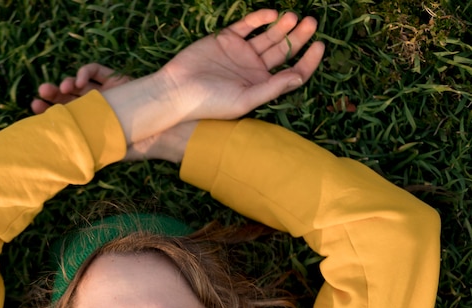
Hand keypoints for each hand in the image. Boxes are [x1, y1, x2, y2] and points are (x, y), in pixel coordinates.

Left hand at [30, 64, 193, 162]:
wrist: (163, 133)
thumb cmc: (139, 146)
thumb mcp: (107, 151)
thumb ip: (87, 151)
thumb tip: (61, 162)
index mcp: (92, 124)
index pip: (67, 115)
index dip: (50, 112)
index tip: (36, 113)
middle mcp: (98, 107)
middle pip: (69, 97)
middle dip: (52, 96)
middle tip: (40, 96)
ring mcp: (107, 91)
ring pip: (79, 83)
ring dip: (66, 83)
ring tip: (60, 89)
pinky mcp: (117, 79)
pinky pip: (97, 71)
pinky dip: (86, 72)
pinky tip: (80, 81)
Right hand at [101, 9, 323, 143]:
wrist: (177, 91)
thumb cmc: (209, 104)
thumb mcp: (244, 100)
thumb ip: (272, 88)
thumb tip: (298, 77)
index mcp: (261, 87)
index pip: (291, 73)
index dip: (308, 61)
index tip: (319, 46)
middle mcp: (254, 70)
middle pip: (284, 50)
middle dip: (299, 37)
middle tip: (310, 23)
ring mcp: (241, 53)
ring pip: (269, 36)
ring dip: (283, 26)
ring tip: (293, 17)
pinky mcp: (226, 39)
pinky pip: (248, 25)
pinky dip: (260, 18)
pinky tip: (271, 15)